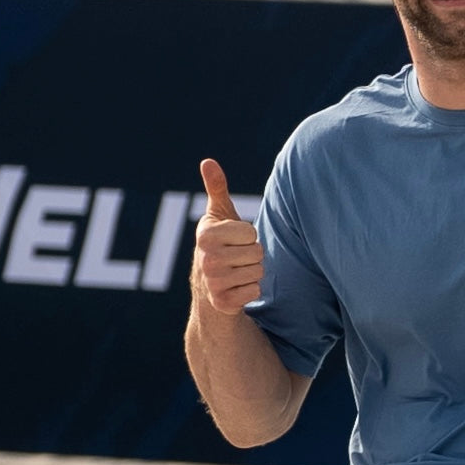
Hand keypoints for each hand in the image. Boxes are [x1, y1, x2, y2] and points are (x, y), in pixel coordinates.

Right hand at [192, 158, 262, 313]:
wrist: (207, 286)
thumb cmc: (219, 242)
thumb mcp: (218, 214)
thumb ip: (216, 187)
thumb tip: (208, 161)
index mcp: (206, 235)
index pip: (251, 232)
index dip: (247, 236)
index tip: (234, 240)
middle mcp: (206, 259)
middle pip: (257, 253)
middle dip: (253, 255)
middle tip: (237, 258)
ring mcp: (213, 282)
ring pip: (258, 272)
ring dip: (252, 272)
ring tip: (236, 271)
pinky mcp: (222, 302)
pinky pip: (255, 291)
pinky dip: (250, 290)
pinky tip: (237, 288)